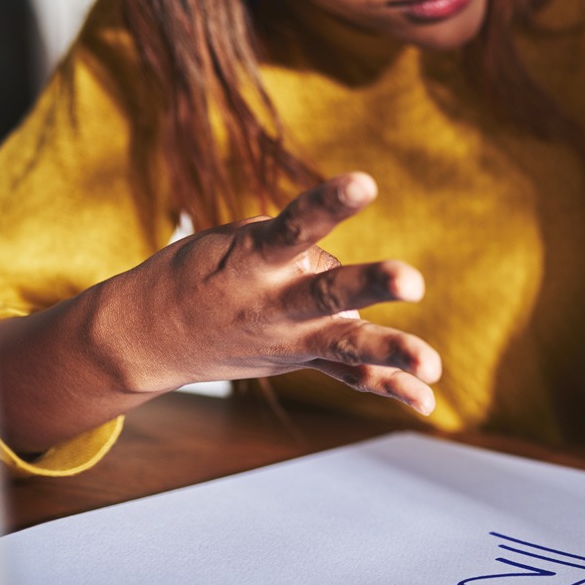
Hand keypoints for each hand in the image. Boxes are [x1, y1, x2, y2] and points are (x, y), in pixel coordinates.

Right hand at [96, 172, 440, 414]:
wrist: (151, 335)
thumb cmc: (204, 270)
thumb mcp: (240, 242)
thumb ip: (301, 251)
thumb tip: (356, 287)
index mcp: (255, 258)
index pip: (297, 223)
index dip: (329, 203)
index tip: (364, 183)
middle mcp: (276, 301)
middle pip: (329, 291)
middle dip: (371, 284)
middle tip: (412, 281)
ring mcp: (291, 337)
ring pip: (346, 342)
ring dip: (391, 350)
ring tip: (434, 365)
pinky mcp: (301, 359)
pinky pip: (349, 376)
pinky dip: (389, 386)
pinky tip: (427, 402)